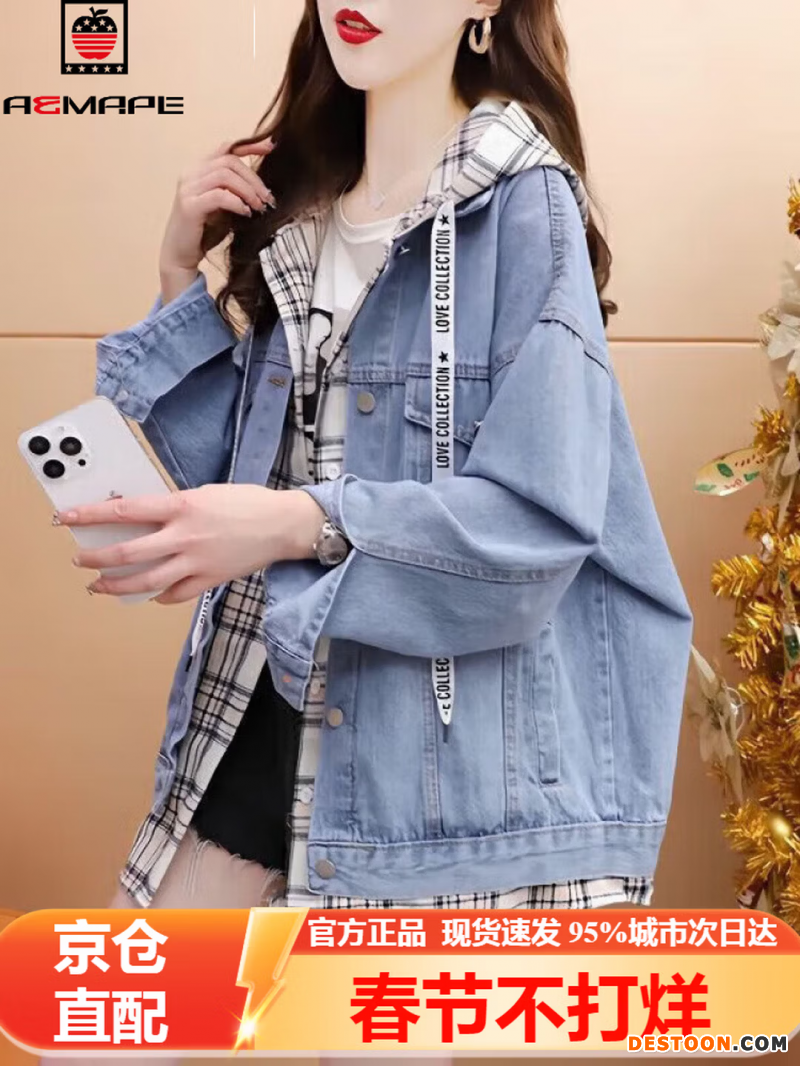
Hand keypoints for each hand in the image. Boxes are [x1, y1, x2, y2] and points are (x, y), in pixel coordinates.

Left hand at [59, 485, 325, 604]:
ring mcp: (196, 562)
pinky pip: (175, 594)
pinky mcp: (209, 580)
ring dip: (116, 584)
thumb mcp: (204, 493)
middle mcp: (184, 536)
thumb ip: (174, 506)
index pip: (124, 511)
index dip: (91, 515)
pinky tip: (149, 594)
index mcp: (182, 507)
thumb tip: (143, 516)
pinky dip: (158, 596)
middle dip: (96, 558)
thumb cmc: (248, 503)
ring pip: (145, 580)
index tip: (68, 517)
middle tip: (80, 558)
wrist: (283, 525)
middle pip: (127, 552)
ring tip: (98, 585)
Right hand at [159, 135, 275, 299]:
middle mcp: (191, 173)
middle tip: (268, 198)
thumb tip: (264, 188)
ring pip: (225, 175)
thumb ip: (236, 191)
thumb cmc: (204, 232)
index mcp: (199, 169)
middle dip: (254, 179)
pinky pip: (219, 196)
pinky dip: (237, 203)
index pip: (227, 148)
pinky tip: (246, 213)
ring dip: (248, 191)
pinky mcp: (189, 205)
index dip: (250, 145)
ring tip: (259, 207)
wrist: (181, 256)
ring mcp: (188, 188)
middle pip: (229, 161)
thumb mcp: (225, 206)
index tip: (271, 147)